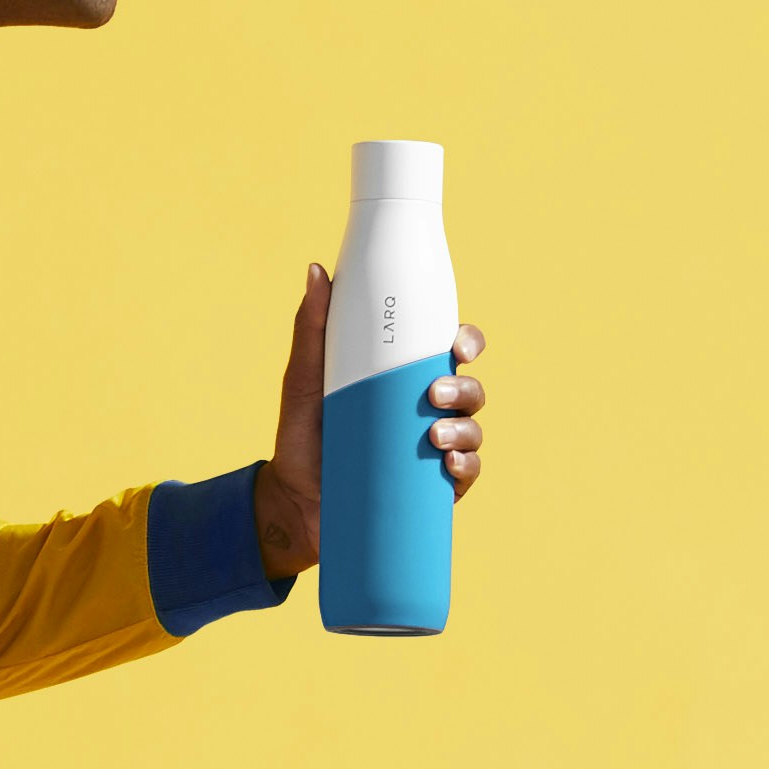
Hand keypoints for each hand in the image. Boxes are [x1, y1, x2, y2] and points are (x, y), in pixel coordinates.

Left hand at [249, 259, 489, 585]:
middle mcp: (428, 409)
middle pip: (470, 388)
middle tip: (433, 395)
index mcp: (407, 377)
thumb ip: (312, 325)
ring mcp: (435, 448)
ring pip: (473, 429)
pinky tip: (450, 464)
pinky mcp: (434, 486)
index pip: (451, 350)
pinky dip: (466, 466)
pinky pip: (466, 473)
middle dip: (462, 387)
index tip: (457, 345)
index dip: (466, 341)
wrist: (295, 498)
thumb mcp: (306, 377)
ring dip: (465, 428)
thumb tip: (316, 270)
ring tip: (435, 436)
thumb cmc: (304, 432)